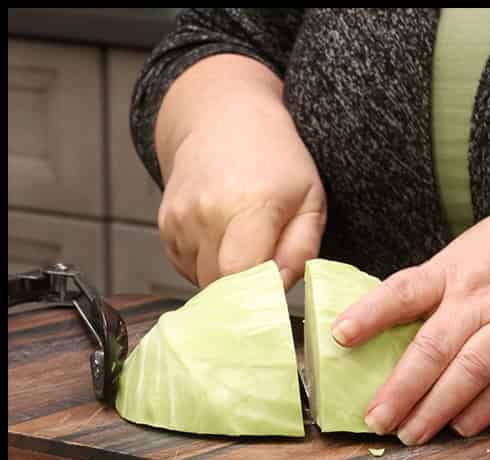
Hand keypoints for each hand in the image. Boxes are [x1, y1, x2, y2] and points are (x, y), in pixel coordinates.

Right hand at [156, 56, 326, 288]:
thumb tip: (279, 288)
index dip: (257, 297)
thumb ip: (301, 251)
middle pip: (220, 286)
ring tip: (245, 247)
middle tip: (266, 275)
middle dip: (245, 293)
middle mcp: (205, 213)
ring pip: (203, 280)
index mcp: (247, 207)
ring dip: (226, 279)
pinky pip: (187, 267)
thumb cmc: (277, 160)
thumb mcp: (310, 202)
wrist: (223, 117)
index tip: (274, 298)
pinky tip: (224, 241)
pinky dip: (207, 266)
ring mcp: (179, 219)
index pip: (239, 276)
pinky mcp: (165, 225)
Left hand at [329, 192, 489, 442]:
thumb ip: (435, 288)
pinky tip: (461, 427)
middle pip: (433, 346)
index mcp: (455, 270)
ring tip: (412, 433)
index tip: (341, 336)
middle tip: (376, 419)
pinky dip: (483, 410)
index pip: (404, 291)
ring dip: (437, 408)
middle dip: (401, 389)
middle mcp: (482, 298)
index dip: (370, 314)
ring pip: (469, 372)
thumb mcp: (468, 251)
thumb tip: (388, 328)